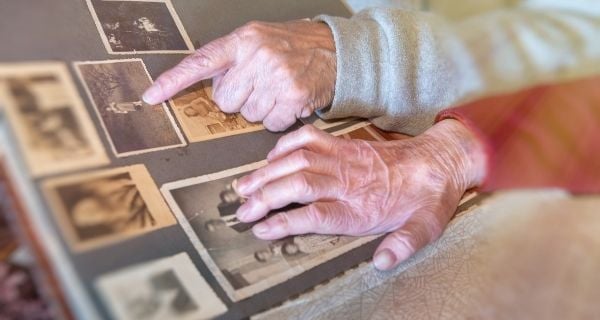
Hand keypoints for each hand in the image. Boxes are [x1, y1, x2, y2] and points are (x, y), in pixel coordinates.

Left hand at [143, 20, 336, 131]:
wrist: (335, 51)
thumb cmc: (293, 47)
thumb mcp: (259, 39)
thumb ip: (232, 59)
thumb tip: (210, 91)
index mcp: (243, 40)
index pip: (201, 62)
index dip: (173, 81)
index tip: (151, 96)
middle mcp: (258, 57)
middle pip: (225, 101)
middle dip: (240, 99)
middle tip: (259, 85)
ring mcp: (276, 77)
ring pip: (248, 115)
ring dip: (261, 109)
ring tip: (278, 90)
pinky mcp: (293, 97)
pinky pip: (270, 124)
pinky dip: (278, 118)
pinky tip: (289, 101)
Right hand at [233, 120, 486, 269]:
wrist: (438, 161)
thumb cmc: (426, 198)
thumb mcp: (426, 227)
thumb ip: (404, 244)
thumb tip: (382, 262)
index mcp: (362, 207)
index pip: (316, 214)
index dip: (286, 222)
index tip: (261, 229)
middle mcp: (348, 181)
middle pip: (299, 185)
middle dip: (266, 197)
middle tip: (242, 210)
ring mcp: (344, 158)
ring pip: (298, 160)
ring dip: (268, 172)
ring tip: (243, 186)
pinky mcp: (344, 143)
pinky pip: (309, 137)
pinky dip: (286, 145)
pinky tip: (270, 158)